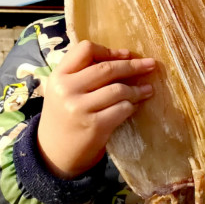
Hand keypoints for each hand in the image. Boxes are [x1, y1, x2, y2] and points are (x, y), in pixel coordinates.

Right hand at [37, 40, 155, 178]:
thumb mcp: (63, 90)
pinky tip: (136, 106)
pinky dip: (132, 106)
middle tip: (151, 64)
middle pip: (106, 69)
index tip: (127, 54)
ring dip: (137, 89)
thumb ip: (83, 73)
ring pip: (118, 90)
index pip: (85, 49)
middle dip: (133, 66)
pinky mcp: (95, 126)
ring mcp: (80, 108)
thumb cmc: (64, 116)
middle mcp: (67, 89)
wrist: (54, 153)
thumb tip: (125, 57)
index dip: (109, 50)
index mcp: (59, 75)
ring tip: (148, 89)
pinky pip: (122, 109)